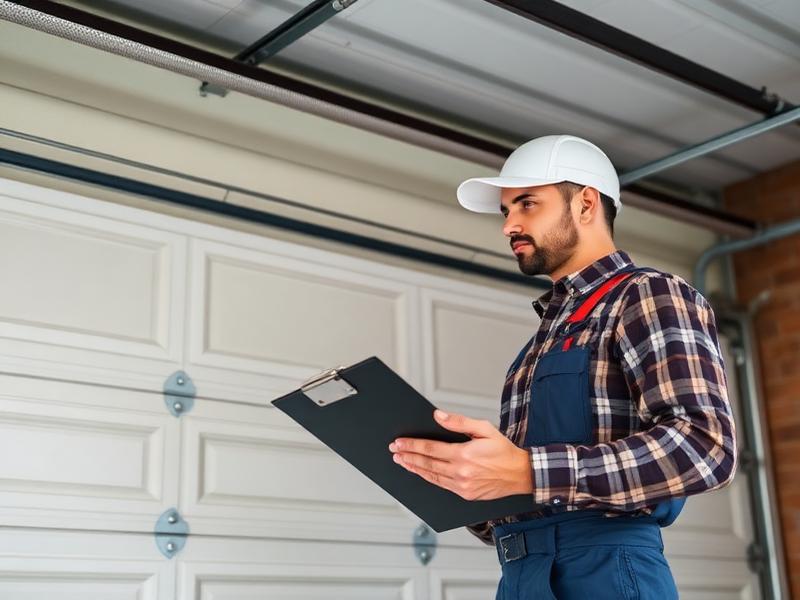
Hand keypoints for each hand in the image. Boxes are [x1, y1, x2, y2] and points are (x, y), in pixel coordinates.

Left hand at [389, 409, 532, 499]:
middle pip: (427, 464)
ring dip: (415, 469)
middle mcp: (461, 473)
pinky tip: (421, 473)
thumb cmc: (503, 450)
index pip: (430, 449)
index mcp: (464, 455)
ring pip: (431, 477)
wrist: (520, 474)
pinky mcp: (465, 494)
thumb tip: (438, 416)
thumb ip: (459, 422)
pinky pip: (442, 486)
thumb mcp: (484, 428)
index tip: (399, 443)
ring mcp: (463, 486)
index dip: (412, 445)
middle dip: (408, 457)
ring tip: (403, 462)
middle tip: (395, 452)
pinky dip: (429, 478)